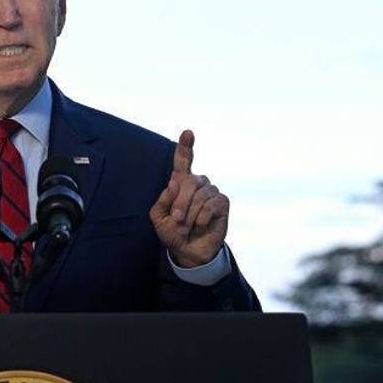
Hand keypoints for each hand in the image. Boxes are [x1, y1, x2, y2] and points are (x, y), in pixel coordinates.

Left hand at [149, 130, 229, 267]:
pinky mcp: (222, 202)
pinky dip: (202, 218)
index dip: (185, 147)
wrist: (189, 250)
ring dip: (189, 215)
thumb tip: (174, 182)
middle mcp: (198, 183)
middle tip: (176, 220)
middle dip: (180, 203)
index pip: (183, 161)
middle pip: (189, 181)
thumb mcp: (159, 218)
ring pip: (200, 196)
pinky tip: (201, 225)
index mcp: (181, 183)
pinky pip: (211, 205)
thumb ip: (163, 200)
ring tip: (187, 227)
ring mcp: (211, 191)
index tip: (188, 132)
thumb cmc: (173, 232)